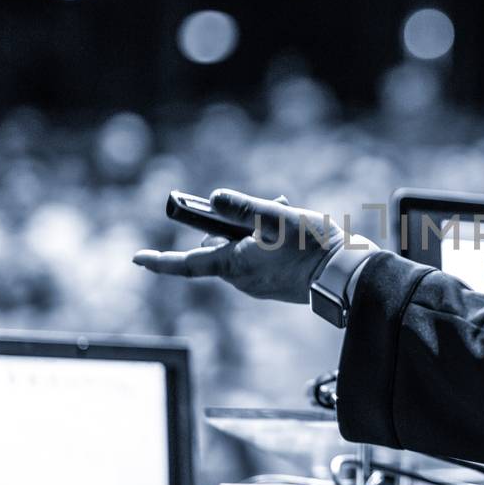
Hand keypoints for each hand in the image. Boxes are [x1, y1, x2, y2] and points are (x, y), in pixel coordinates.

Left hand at [132, 189, 344, 303]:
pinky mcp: (274, 285)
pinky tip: (290, 230)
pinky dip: (266, 242)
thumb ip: (242, 206)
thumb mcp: (275, 216)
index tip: (137, 258)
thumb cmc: (313, 245)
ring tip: (284, 212)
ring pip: (241, 251)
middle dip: (231, 225)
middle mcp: (242, 280)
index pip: (187, 263)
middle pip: (219, 248)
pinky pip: (258, 260)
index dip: (160, 260)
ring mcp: (258, 285)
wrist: (346, 275)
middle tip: (262, 205)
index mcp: (235, 264)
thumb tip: (213, 198)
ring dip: (253, 231)